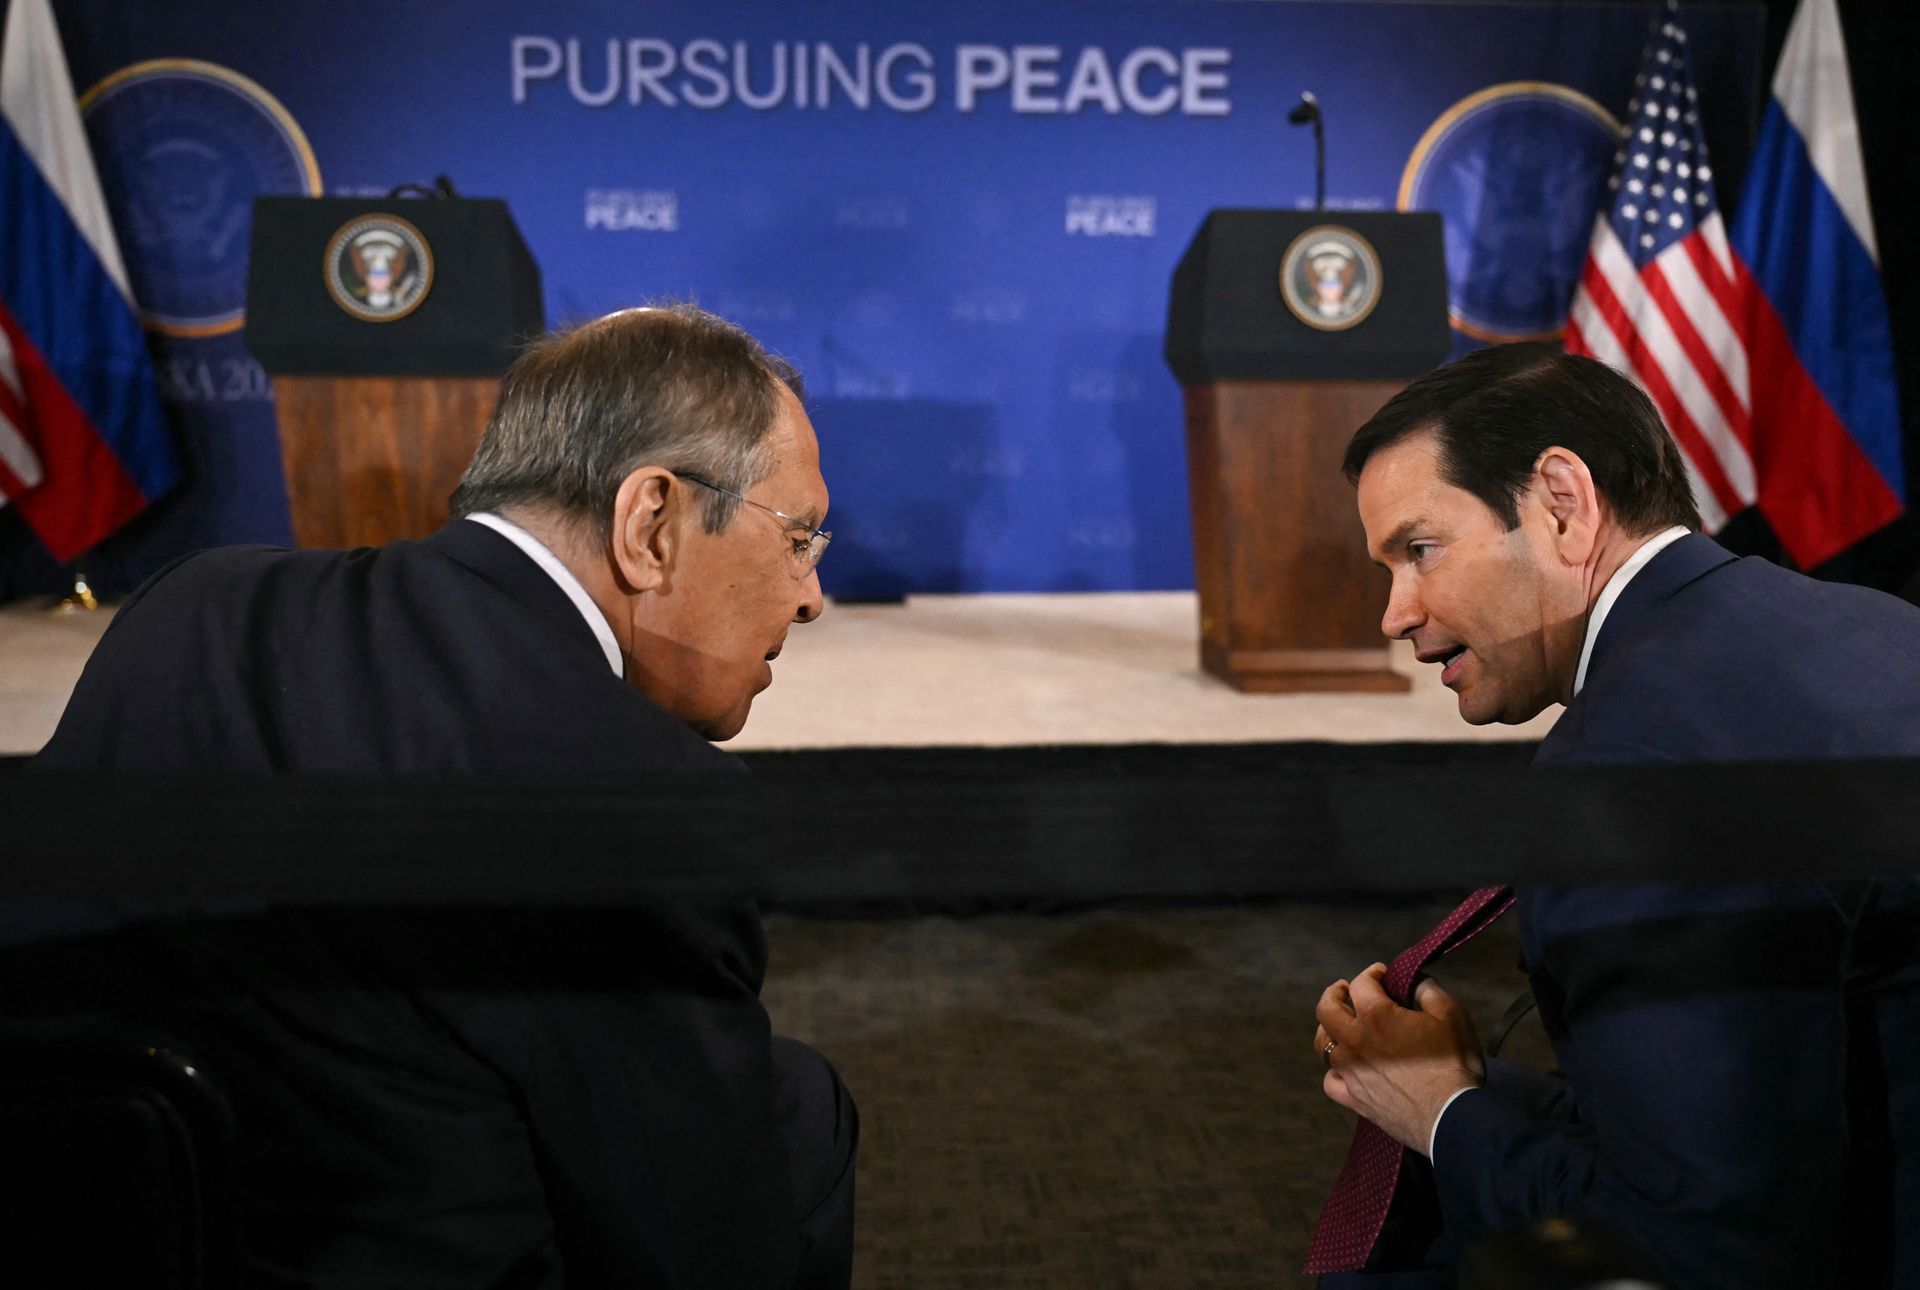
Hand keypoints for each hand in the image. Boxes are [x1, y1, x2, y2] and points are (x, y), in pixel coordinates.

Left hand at [1313, 963, 1484, 1154]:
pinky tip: (1345, 1069)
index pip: (1360, 983)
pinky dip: (1335, 1072)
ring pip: (1323, 1045)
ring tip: (1341, 1026)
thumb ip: (1427, 990)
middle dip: (1335, 993)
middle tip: (1345, 990)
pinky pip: (1330, 1082)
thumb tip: (1413, 981)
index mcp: (1375, 1016)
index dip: (1371, 973)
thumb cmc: (1453, 1063)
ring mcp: (1350, 1072)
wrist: (1451, 1116)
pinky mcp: (1354, 1100)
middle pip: (1326, 1009)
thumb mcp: (1451, 1014)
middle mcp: (1354, 1041)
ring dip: (1329, 1029)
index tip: (1382, 974)